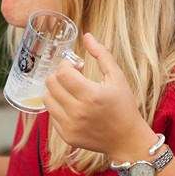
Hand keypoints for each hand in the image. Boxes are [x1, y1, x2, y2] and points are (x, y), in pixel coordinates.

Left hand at [43, 33, 151, 157]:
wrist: (127, 139)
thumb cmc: (123, 106)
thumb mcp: (118, 77)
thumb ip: (102, 54)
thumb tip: (86, 36)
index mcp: (91, 95)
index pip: (62, 72)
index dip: (66, 64)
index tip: (76, 66)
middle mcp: (78, 112)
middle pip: (51, 84)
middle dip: (60, 75)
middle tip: (73, 77)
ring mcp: (70, 126)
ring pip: (47, 99)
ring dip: (56, 91)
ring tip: (71, 91)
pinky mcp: (66, 136)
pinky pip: (51, 115)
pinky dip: (58, 107)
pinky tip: (73, 107)